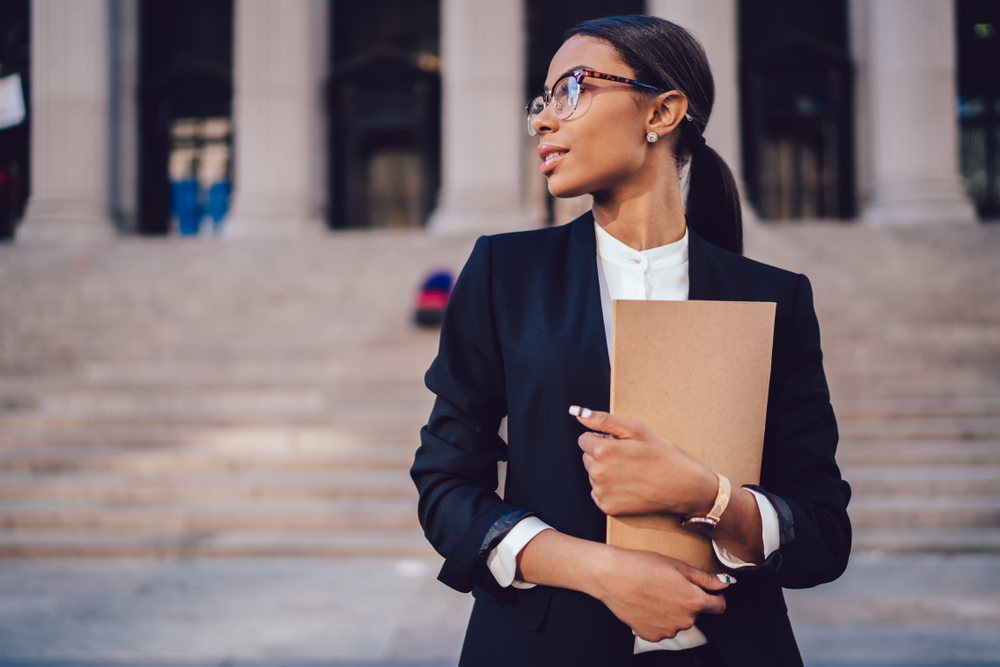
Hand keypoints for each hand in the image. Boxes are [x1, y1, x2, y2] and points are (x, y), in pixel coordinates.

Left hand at [571, 406, 717, 516]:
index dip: (602, 439)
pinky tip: (629, 486)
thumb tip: (577, 413)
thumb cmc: (662, 455)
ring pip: (593, 476)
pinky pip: (598, 493)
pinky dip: (609, 489)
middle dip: (602, 456)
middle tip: (628, 458)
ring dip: (605, 472)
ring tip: (631, 472)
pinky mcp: (607, 508)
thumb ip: (603, 420)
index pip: (584, 439)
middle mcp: (597, 473)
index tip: (620, 444)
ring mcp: (601, 492)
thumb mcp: (636, 430)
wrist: (682, 487)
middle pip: (587, 458)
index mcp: (602, 451)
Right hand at [594, 547, 727, 640]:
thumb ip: (705, 578)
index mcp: (694, 601)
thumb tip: (725, 583)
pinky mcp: (651, 636)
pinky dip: (657, 620)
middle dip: (688, 601)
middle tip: (669, 585)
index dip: (715, 596)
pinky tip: (646, 605)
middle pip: (696, 613)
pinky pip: (662, 629)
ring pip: (678, 621)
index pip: (719, 606)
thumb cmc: (642, 566)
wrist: (612, 576)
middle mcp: (684, 620)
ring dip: (672, 611)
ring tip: (654, 594)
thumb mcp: (678, 565)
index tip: (708, 591)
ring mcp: (667, 631)